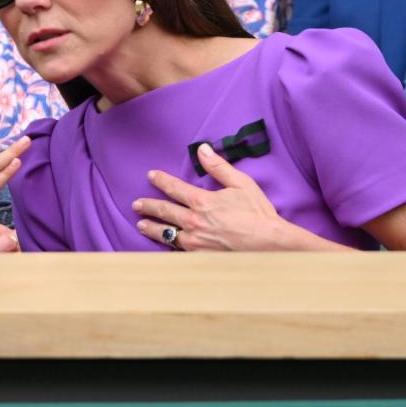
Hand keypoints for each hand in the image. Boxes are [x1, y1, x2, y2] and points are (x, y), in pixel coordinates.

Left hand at [132, 143, 298, 251]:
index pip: (174, 188)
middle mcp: (193, 222)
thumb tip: (202, 149)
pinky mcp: (200, 257)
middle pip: (163, 212)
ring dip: (151, 228)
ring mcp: (195, 242)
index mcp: (202, 202)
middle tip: (136, 204)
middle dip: (148, 206)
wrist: (269, 245)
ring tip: (141, 225)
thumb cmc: (257, 214)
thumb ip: (218, 167)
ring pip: (166, 233)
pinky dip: (167, 245)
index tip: (151, 176)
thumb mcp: (241, 183)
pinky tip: (162, 244)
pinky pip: (177, 250)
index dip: (160, 180)